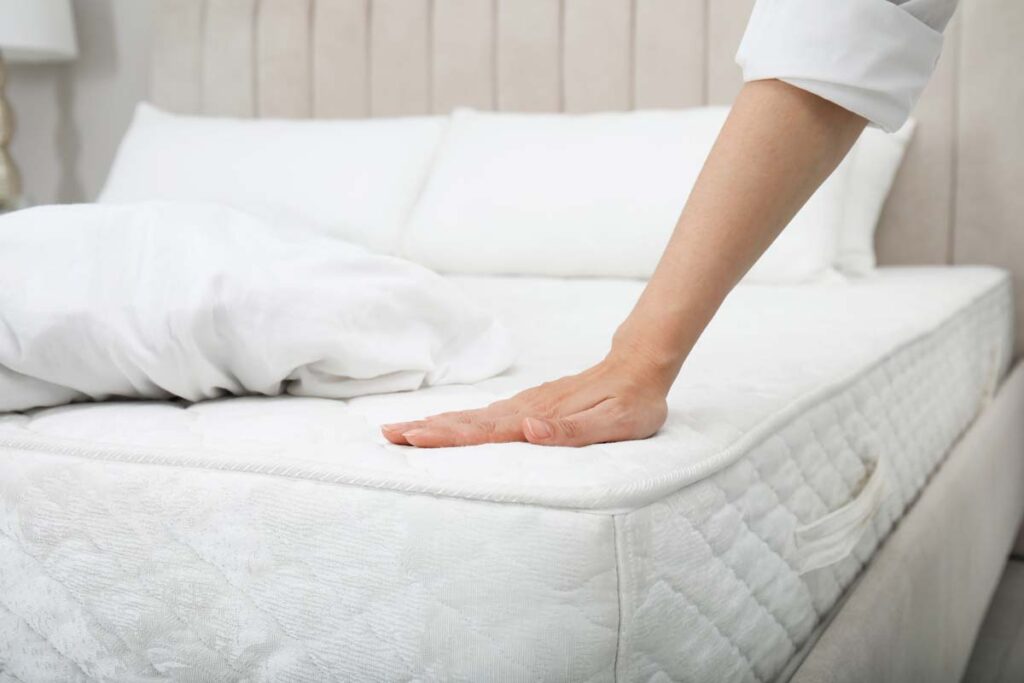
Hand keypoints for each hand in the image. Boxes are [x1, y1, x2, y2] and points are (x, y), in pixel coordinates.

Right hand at [381, 353, 668, 447]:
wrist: (640, 366)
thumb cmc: (632, 402)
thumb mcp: (614, 424)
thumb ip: (571, 431)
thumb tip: (528, 431)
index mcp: (538, 417)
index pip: (485, 430)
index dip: (448, 436)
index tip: (413, 438)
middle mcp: (525, 409)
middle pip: (468, 421)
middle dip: (427, 429)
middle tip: (387, 435)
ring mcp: (526, 405)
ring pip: (473, 416)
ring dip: (437, 424)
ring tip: (402, 430)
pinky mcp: (531, 405)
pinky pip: (487, 415)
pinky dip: (459, 420)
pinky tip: (446, 425)